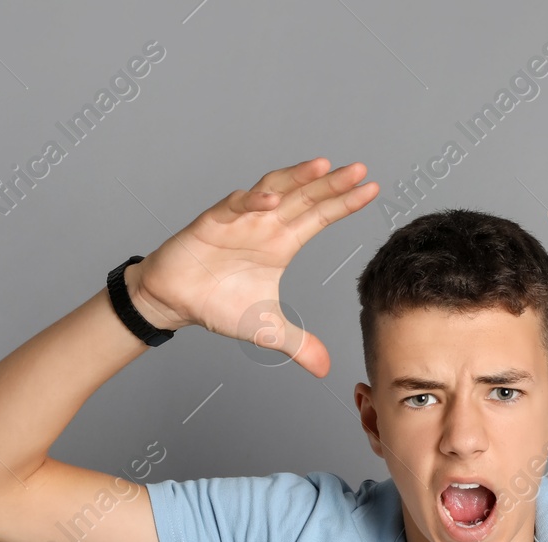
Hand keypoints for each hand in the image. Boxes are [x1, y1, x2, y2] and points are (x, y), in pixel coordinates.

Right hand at [126, 157, 378, 376]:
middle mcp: (266, 225)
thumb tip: (324, 369)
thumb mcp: (266, 329)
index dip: (344, 203)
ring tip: (322, 167)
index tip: (372, 189)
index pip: (320, 217)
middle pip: (304, 197)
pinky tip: (271, 199)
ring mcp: (241, 219)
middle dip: (331, 183)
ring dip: (297, 178)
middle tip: (360, 169)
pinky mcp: (212, 222)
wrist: (175, 302)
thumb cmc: (218, 303)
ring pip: (274, 190)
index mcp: (282, 243)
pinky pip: (235, 206)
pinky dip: (252, 201)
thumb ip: (298, 345)